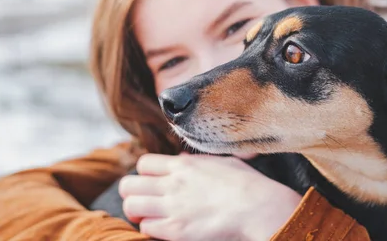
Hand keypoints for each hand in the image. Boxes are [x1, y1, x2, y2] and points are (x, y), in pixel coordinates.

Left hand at [119, 153, 301, 240]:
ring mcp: (172, 207)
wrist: (258, 208)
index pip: (144, 163)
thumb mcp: (223, 161)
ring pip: (131, 206)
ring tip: (149, 216)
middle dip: (133, 193)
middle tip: (144, 201)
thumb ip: (199, 159)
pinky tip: (164, 229)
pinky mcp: (175, 230)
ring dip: (137, 212)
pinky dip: (150, 229)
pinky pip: (146, 228)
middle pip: (128, 184)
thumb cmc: (247, 184)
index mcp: (184, 165)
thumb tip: (180, 157)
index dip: (145, 174)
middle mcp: (172, 183)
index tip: (154, 182)